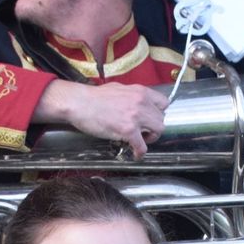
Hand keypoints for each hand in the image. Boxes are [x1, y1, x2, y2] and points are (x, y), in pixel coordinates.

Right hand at [37, 81, 167, 156]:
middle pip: (161, 119)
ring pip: (158, 131)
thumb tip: (137, 104)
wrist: (80, 103)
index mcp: (140, 91)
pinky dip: (140, 152)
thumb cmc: (94, 97)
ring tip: (140, 140)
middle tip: (145, 132)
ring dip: (150, 138)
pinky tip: (136, 154)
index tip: (152, 118)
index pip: (164, 103)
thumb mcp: (119, 89)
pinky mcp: (128, 130)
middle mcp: (141, 102)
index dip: (158, 113)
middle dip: (154, 127)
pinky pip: (142, 146)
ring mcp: (136, 116)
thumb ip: (132, 96)